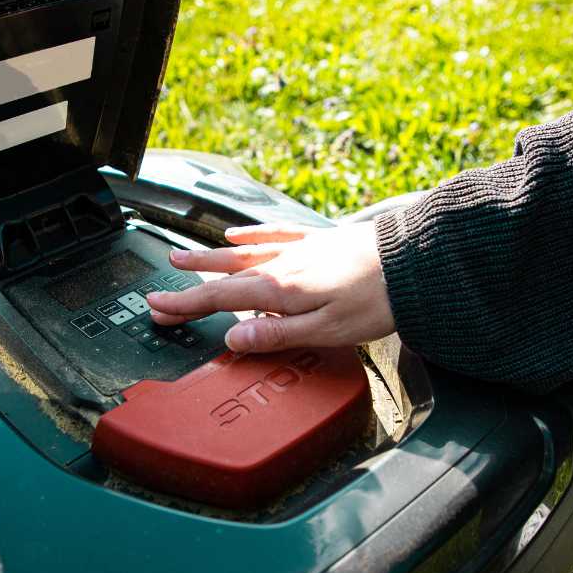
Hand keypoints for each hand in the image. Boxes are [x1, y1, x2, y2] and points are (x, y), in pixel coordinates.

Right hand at [146, 222, 395, 352]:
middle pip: (224, 277)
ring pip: (242, 251)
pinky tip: (237, 233)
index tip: (157, 308)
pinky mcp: (318, 239)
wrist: (414, 263)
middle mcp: (283, 264)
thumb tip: (232, 340)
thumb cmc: (377, 301)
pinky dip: (252, 233)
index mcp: (280, 290)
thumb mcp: (326, 331)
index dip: (186, 305)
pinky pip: (275, 232)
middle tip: (160, 293)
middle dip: (189, 286)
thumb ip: (276, 336)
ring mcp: (299, 248)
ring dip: (210, 256)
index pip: (220, 300)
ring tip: (182, 257)